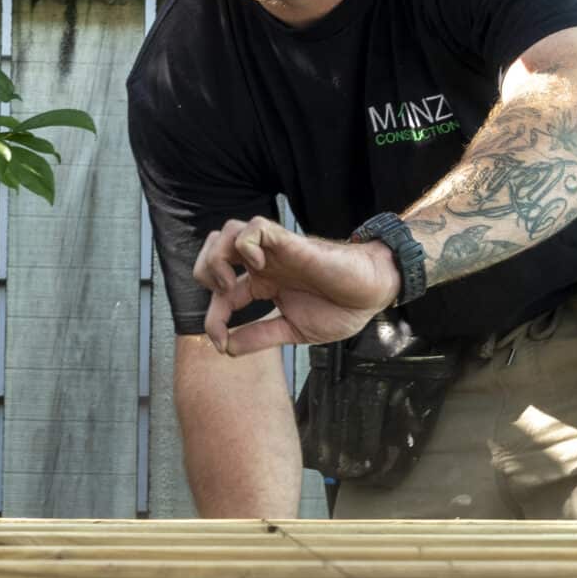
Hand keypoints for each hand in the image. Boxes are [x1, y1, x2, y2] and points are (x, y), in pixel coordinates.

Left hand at [193, 216, 398, 356]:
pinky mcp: (290, 243)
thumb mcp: (293, 331)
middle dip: (204, 272)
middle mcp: (264, 265)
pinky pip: (256, 227)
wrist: (372, 294)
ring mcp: (275, 252)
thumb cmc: (340, 308)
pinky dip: (246, 244)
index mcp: (263, 285)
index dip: (212, 318)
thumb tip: (227, 350)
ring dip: (219, 256)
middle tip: (222, 296)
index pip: (221, 294)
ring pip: (228, 232)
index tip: (219, 342)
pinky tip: (257, 267)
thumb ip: (260, 337)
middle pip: (214, 250)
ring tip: (231, 282)